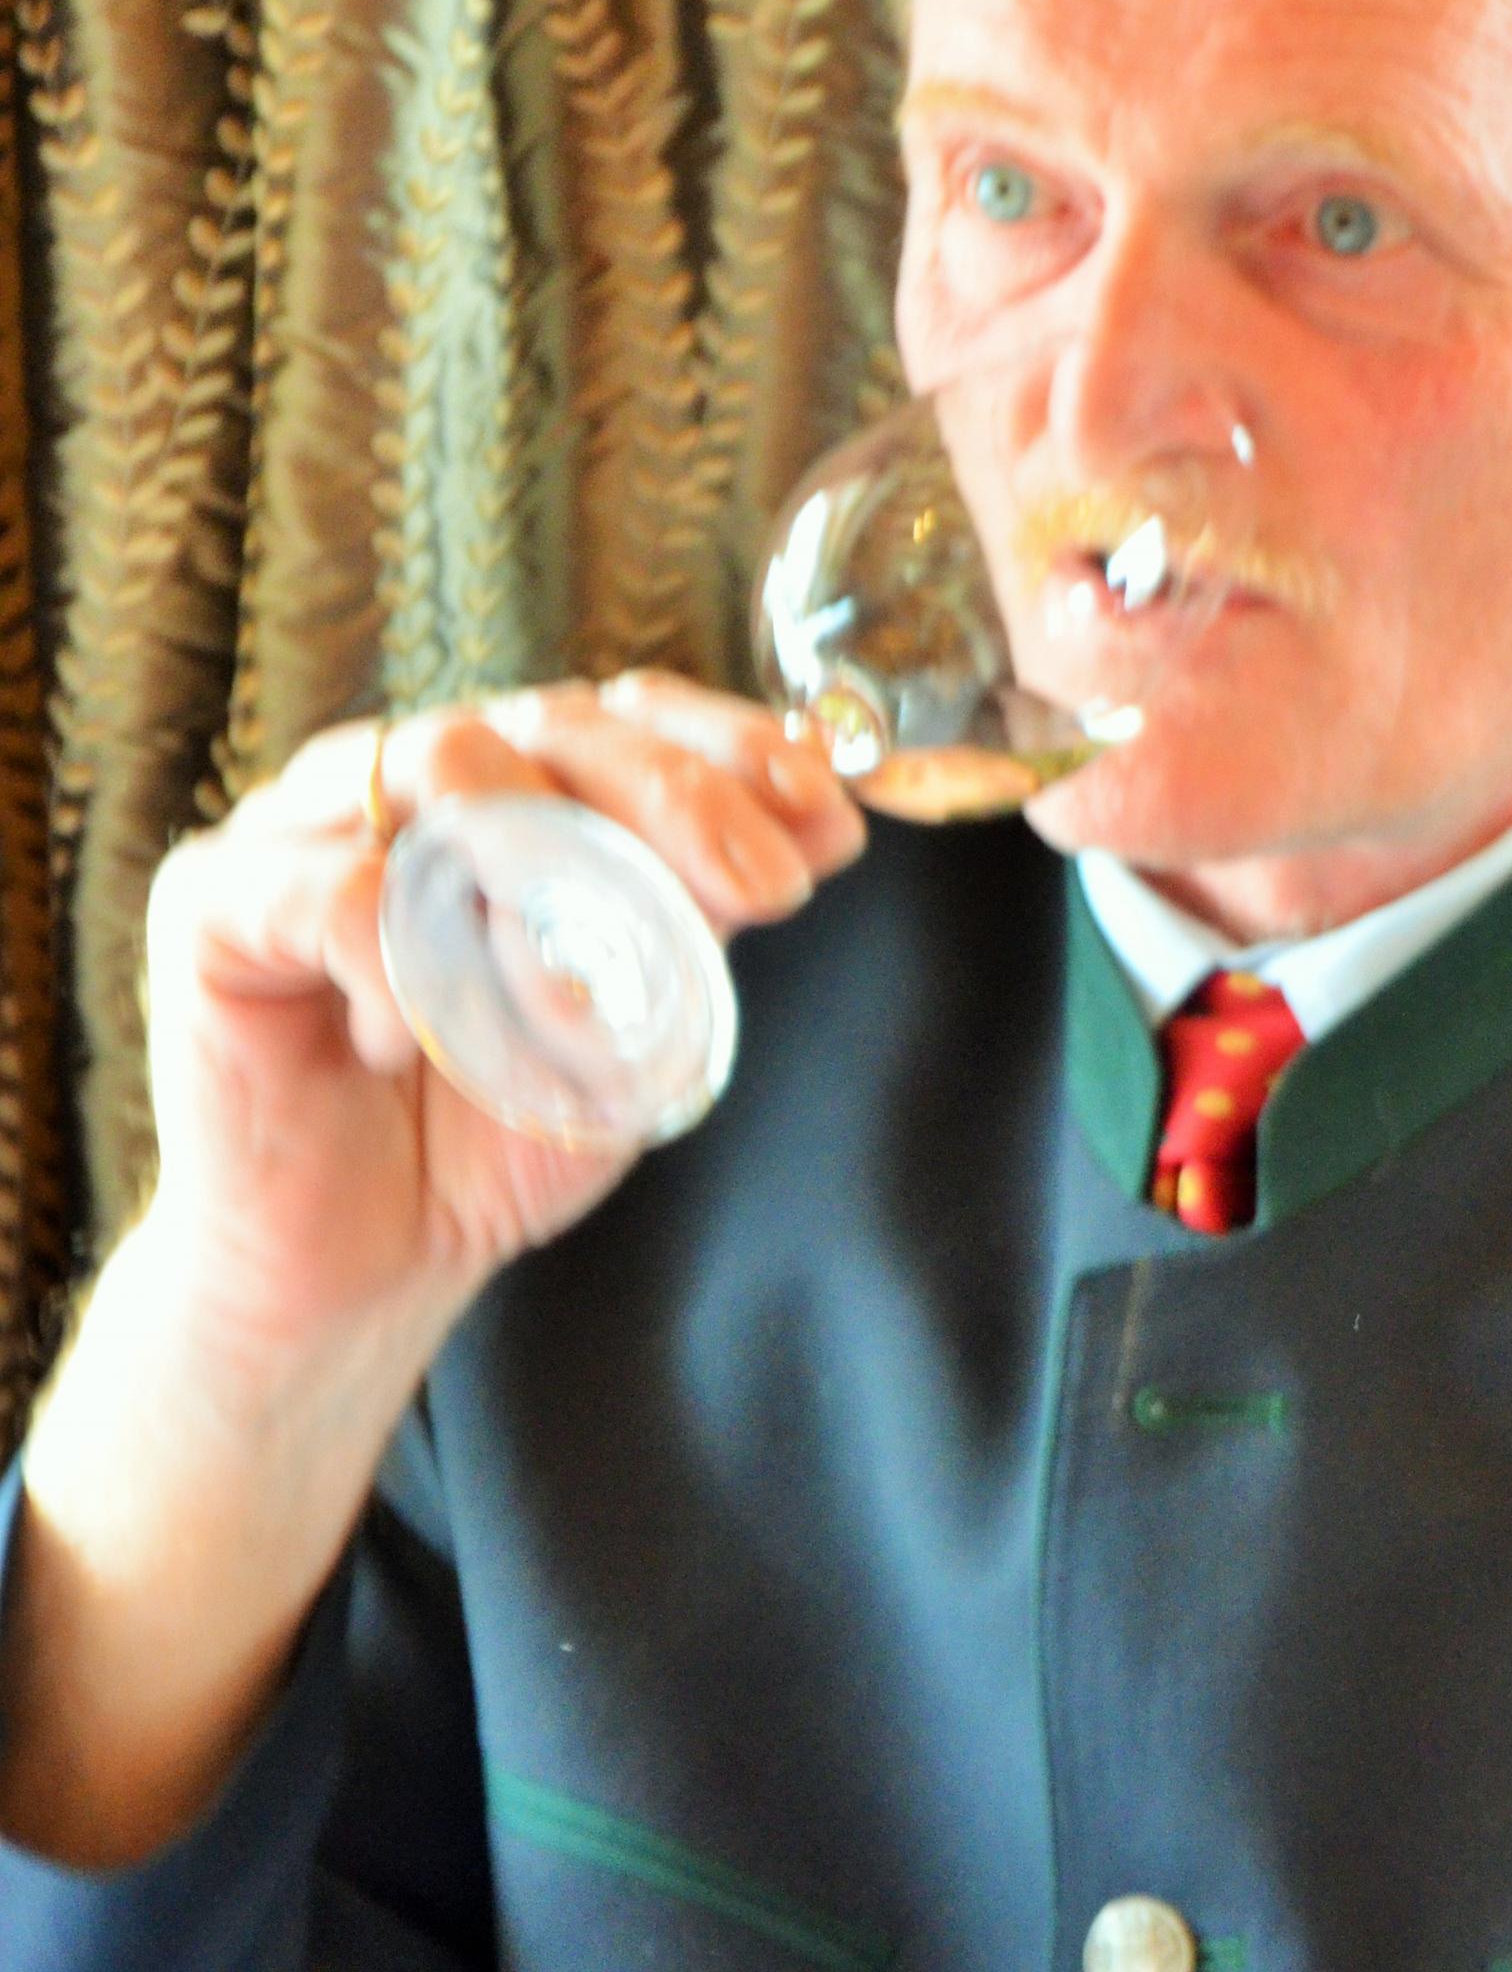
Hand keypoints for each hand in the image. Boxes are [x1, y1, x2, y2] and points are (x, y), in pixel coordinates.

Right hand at [142, 673, 859, 1350]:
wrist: (371, 1260)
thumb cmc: (500, 1129)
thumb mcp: (642, 1019)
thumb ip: (710, 916)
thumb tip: (835, 819)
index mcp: (510, 792)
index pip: (624, 712)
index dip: (726, 746)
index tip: (821, 812)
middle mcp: (405, 784)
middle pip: (547, 723)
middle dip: (677, 802)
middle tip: (761, 897)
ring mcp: (302, 826)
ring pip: (443, 770)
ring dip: (544, 886)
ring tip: (575, 1007)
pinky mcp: (216, 899)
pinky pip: (336, 888)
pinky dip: (411, 973)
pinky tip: (423, 1051)